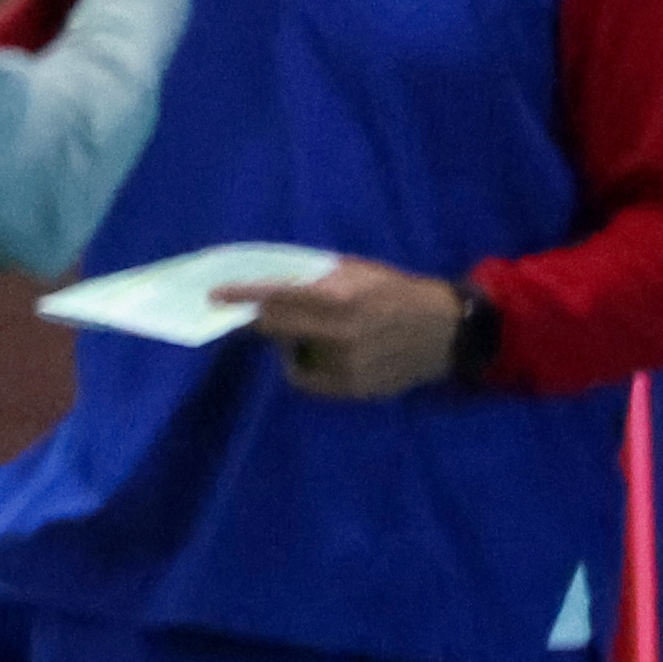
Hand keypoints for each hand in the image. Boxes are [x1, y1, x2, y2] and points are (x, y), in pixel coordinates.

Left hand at [215, 256, 462, 398]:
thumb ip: (317, 278)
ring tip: (314, 331)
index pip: (279, 298)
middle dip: (255, 322)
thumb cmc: (398, 292)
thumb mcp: (361, 272)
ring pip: (292, 355)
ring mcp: (347, 366)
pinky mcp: (353, 389)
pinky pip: (308, 378)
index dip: (244, 297)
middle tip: (242, 316)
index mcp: (343, 299)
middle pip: (277, 329)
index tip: (215, 296)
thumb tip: (271, 279)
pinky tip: (322, 352)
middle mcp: (342, 335)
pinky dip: (305, 364)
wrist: (447, 332)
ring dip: (290, 342)